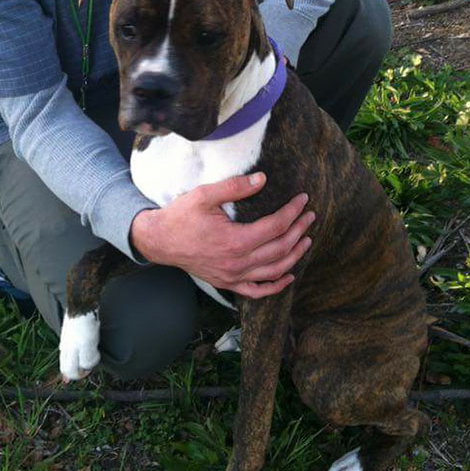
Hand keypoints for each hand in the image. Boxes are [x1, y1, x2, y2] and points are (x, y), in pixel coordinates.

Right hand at [130, 174, 312, 298]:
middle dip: (299, 231)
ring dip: (294, 256)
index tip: (303, 200)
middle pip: (279, 248)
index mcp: (235, 240)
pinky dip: (276, 286)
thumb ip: (234, 187)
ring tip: (307, 240)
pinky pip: (257, 291)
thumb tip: (262, 179)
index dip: (293, 212)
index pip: (275, 226)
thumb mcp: (204, 195)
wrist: (159, 240)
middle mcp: (237, 263)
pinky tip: (288, 276)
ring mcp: (233, 276)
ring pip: (274, 271)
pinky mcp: (227, 283)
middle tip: (310, 216)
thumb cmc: (180, 216)